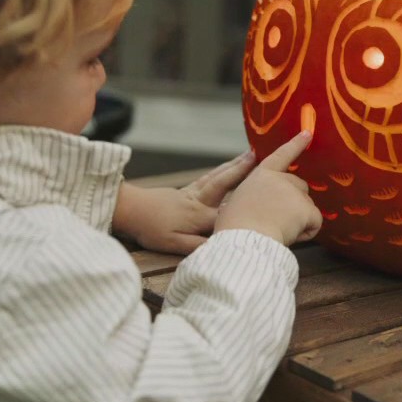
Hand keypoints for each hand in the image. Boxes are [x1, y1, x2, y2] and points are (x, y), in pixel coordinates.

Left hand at [112, 151, 258, 254]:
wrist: (128, 209)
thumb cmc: (150, 229)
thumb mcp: (172, 244)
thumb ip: (197, 245)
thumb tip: (221, 247)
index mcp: (201, 216)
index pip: (232, 213)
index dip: (252, 209)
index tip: (272, 200)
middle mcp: (200, 200)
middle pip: (227, 183)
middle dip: (245, 171)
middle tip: (263, 157)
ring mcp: (192, 193)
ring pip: (218, 176)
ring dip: (236, 165)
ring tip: (252, 155)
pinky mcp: (185, 190)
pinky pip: (208, 177)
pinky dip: (221, 170)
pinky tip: (226, 167)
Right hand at [216, 132, 321, 245]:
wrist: (243, 240)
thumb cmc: (234, 228)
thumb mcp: (235, 204)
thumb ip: (252, 199)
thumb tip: (259, 209)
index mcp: (260, 175)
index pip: (281, 155)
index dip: (295, 144)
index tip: (308, 133)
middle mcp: (280, 179)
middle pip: (299, 187)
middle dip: (295, 203)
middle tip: (275, 221)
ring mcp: (294, 192)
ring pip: (307, 207)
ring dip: (299, 220)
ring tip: (277, 230)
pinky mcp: (306, 208)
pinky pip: (315, 223)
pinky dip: (306, 232)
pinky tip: (289, 235)